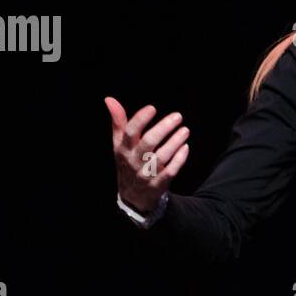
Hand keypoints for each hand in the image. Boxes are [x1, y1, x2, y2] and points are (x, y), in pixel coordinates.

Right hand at [105, 97, 190, 214]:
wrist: (132, 195)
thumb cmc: (128, 162)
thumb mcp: (119, 144)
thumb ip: (118, 122)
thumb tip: (109, 99)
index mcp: (124, 149)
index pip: (130, 132)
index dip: (141, 119)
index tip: (152, 108)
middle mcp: (134, 160)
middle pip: (148, 143)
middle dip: (163, 128)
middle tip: (178, 116)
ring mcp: (146, 173)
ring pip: (161, 157)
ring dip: (175, 142)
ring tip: (185, 130)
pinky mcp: (158, 184)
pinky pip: (170, 171)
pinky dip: (179, 159)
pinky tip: (185, 147)